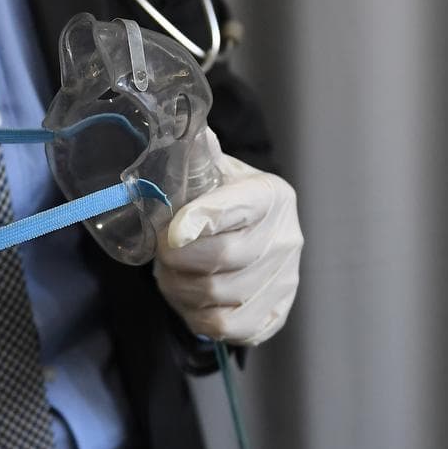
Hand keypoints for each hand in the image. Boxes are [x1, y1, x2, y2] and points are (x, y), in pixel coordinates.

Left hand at [154, 129, 302, 345]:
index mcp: (271, 195)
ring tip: (171, 274)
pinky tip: (191, 299)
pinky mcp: (275, 313)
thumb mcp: (211, 172)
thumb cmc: (220, 200)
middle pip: (225, 258)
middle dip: (178, 259)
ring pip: (220, 295)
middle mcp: (287, 237)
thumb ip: (194, 152)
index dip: (204, 220)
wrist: (249, 237)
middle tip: (161, 254)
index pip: (239, 207)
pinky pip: (229, 328)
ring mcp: (286, 279)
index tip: (172, 232)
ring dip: (181, 288)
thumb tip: (177, 120)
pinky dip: (198, 317)